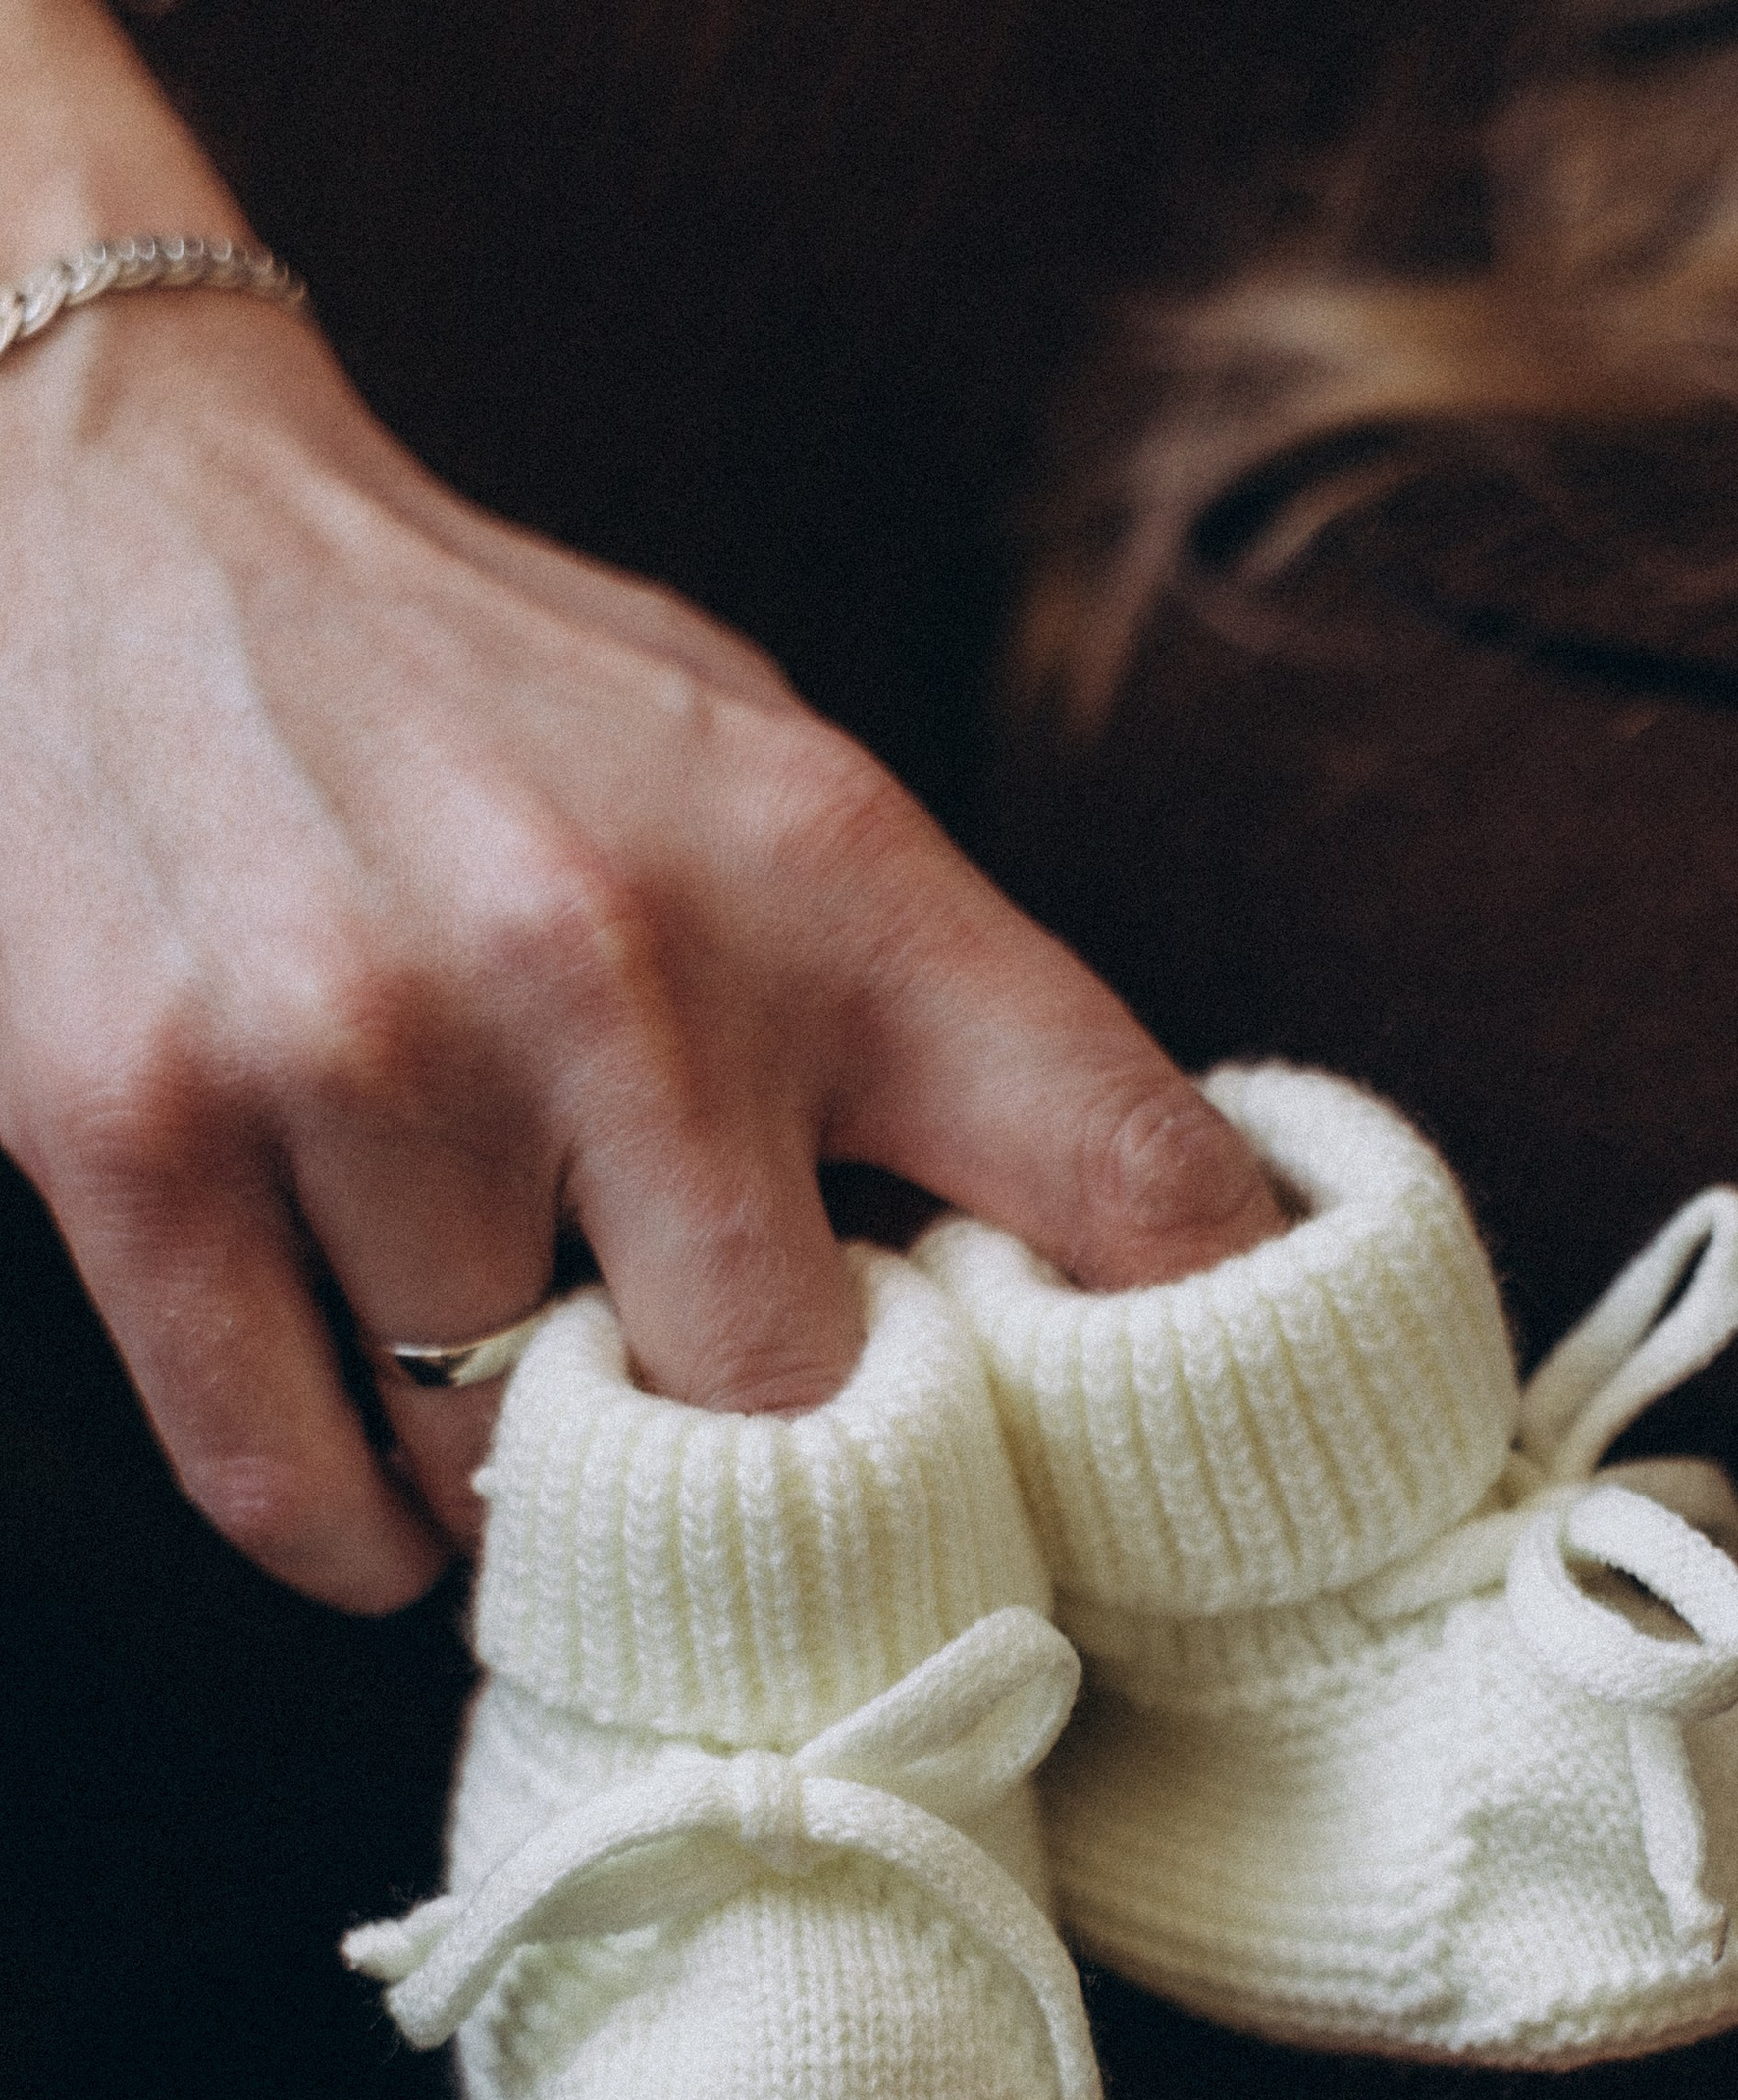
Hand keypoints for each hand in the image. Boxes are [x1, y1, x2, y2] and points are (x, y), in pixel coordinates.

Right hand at [0, 19, 1275, 1605]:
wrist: (91, 516)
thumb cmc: (482, 698)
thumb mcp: (762, 785)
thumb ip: (923, 1022)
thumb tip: (1111, 1292)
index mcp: (826, 874)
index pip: (1125, 1175)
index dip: (1207, 1373)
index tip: (1215, 1496)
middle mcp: (611, 964)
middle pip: (792, 1410)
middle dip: (765, 1471)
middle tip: (727, 1453)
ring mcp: (361, 1053)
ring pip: (509, 1481)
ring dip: (520, 1490)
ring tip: (502, 1378)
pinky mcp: (137, 1135)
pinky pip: (298, 1498)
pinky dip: (353, 1536)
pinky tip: (377, 1471)